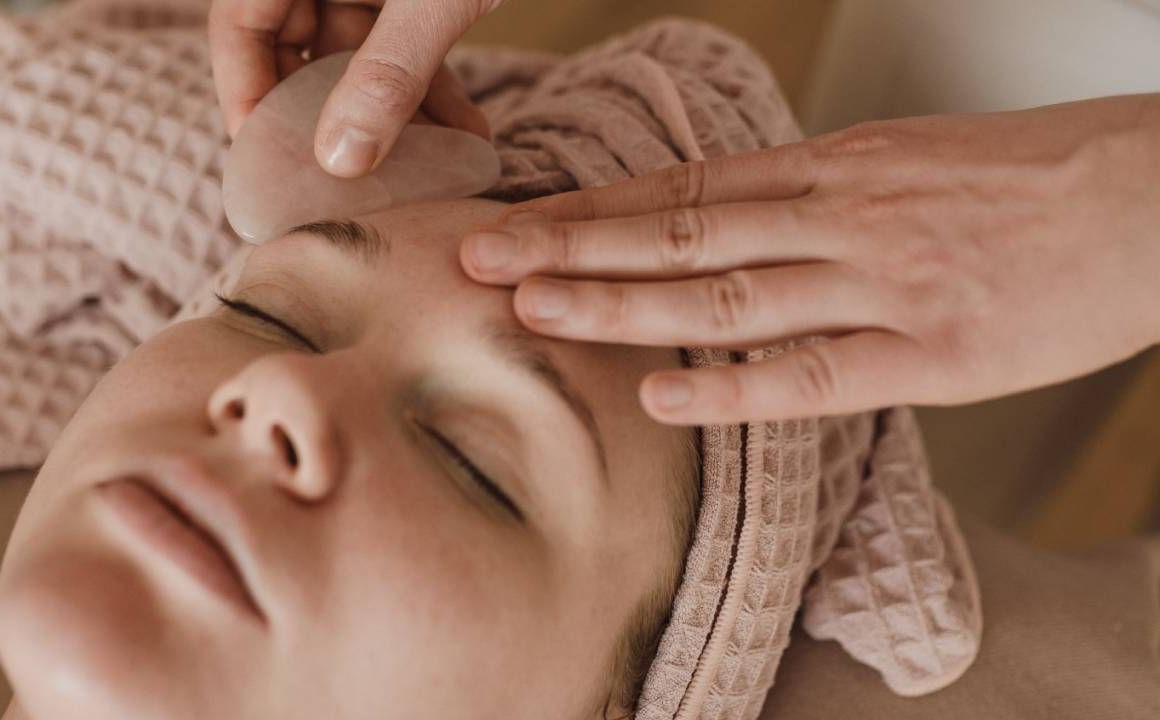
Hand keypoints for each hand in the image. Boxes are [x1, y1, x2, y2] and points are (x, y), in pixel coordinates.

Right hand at [209, 0, 497, 175]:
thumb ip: (391, 71)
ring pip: (357, 54)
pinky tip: (465, 135)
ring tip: (424, 171)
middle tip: (345, 183)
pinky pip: (406, 44)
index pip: (239, 22)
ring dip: (391, 114)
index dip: (245, 94)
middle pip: (295, 45)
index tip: (269, 162)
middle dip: (325, 118)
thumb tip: (340, 160)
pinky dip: (430, 87)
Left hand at [460, 94, 1159, 424]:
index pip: (687, 189)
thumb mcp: (913, 161)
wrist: (1157, 195)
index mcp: (837, 169)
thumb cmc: (1038, 178)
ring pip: (727, 296)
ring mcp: (885, 283)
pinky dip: (734, 388)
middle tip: (481, 259)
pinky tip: (661, 394)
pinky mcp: (934, 350)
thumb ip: (822, 197)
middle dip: (573, 248)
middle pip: (680, 234)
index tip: (520, 219)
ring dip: (623, 305)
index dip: (594, 209)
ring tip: (535, 314)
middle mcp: (843, 217)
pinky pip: (816, 371)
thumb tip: (742, 223)